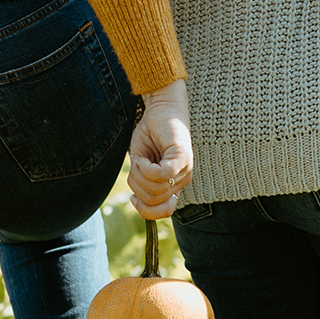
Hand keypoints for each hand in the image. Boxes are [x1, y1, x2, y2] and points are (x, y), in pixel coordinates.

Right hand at [128, 79, 192, 218]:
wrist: (161, 107)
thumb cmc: (151, 133)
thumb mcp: (141, 163)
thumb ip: (142, 183)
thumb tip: (137, 202)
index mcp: (174, 184)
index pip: (164, 212)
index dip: (145, 211)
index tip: (134, 199)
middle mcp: (183, 179)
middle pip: (153, 200)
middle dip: (136, 187)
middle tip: (135, 167)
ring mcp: (185, 169)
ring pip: (155, 189)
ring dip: (138, 175)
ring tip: (140, 158)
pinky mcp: (183, 157)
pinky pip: (161, 175)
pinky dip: (145, 168)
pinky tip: (142, 157)